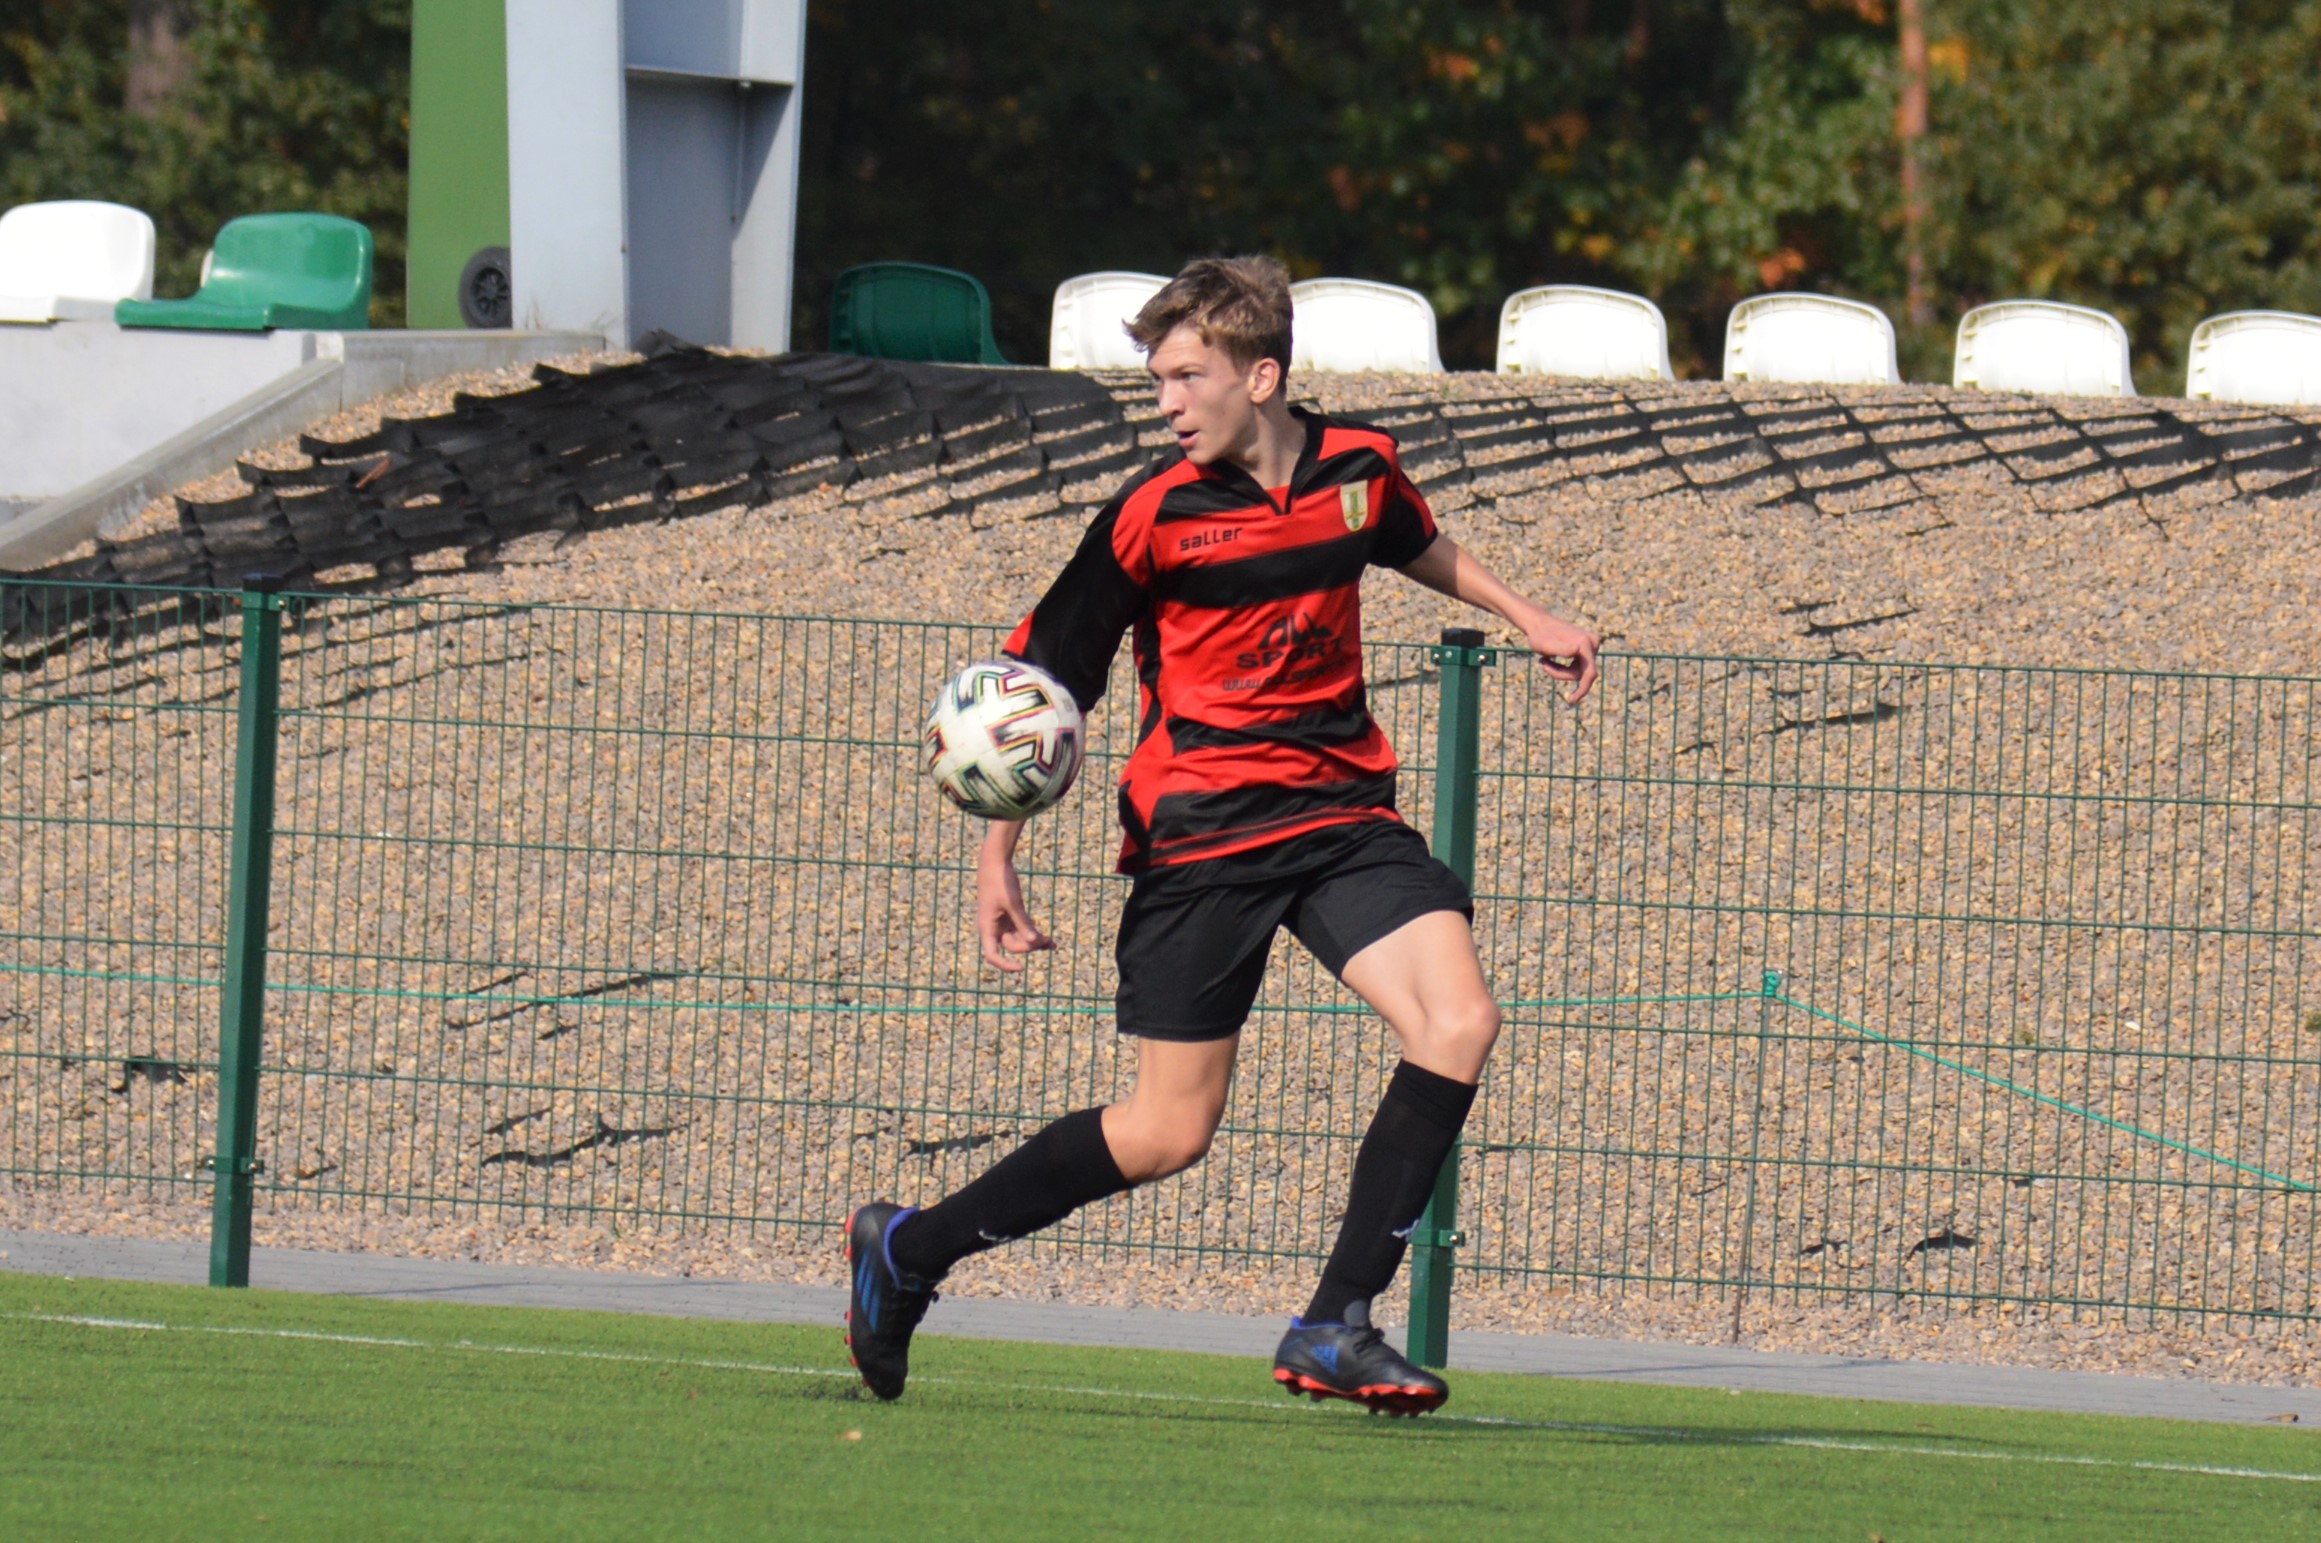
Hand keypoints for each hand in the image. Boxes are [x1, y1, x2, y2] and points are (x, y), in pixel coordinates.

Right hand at [977, 826, 1053, 971]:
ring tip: (1053, 944)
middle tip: (1048, 940)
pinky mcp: (1010, 915)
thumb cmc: (1000, 881)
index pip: (993, 955)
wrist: (995, 862)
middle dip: (1029, 946)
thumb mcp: (1013, 903)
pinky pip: (1022, 929)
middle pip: (1012, 946)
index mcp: (988, 927)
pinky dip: (1034, 932)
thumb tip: (1033, 941)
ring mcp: (1002, 922)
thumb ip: (1022, 922)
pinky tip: (1048, 938)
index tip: (1021, 968)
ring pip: (1019, 939)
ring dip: (1034, 941)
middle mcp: (994, 928)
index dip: (1005, 965)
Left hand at [1521, 610, 1599, 704]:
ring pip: (1580, 672)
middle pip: (1584, 673)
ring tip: (1544, 661)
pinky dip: (1564, 668)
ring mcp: (1592, 644)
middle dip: (1563, 674)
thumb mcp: (1545, 645)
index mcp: (1585, 643)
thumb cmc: (1539, 635)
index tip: (1572, 701)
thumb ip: (1561, 649)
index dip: (1582, 689)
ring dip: (1562, 671)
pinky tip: (1550, 659)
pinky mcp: (1588, 648)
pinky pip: (1579, 667)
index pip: (1589, 673)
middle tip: (1544, 666)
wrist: (1538, 623)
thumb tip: (1577, 650)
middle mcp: (1593, 642)